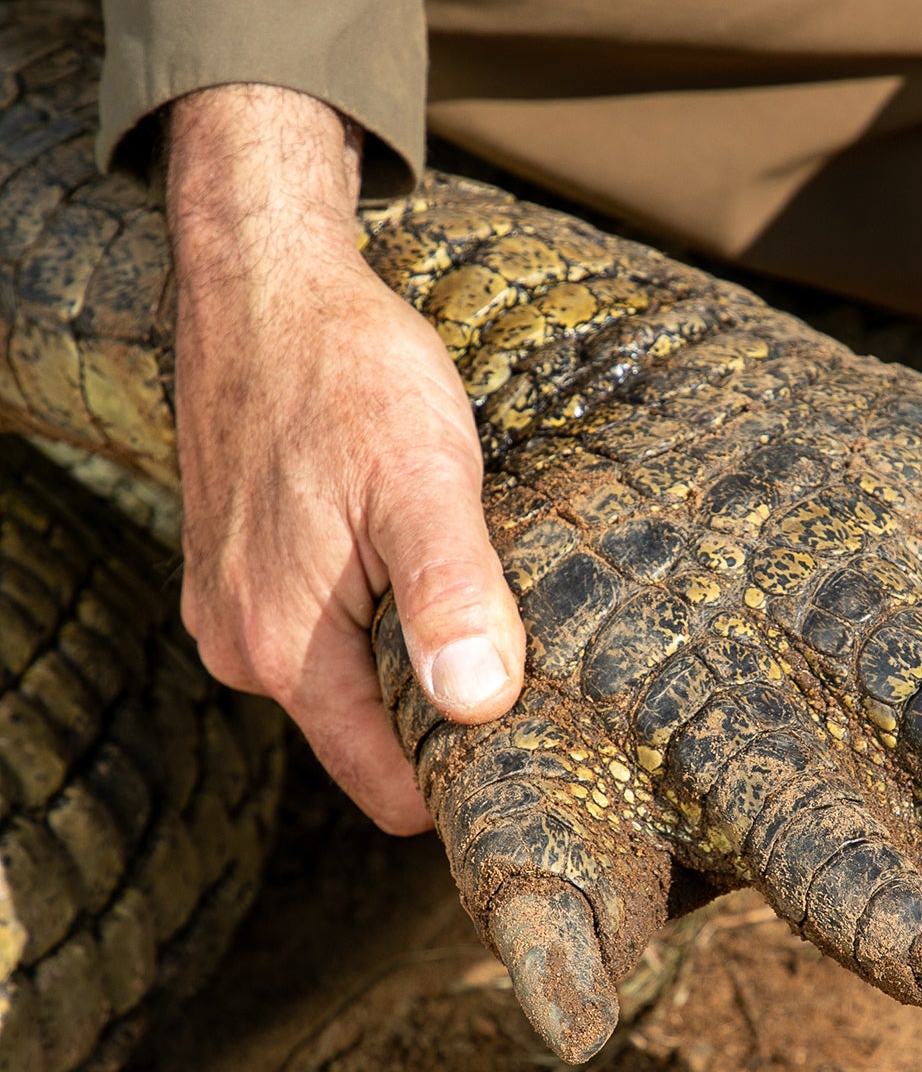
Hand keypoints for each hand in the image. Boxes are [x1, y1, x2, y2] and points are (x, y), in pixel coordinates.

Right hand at [168, 85, 525, 831]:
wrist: (264, 285)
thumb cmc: (348, 372)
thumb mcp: (425, 477)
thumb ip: (449, 594)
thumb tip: (478, 705)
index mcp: (287, 647)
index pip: (388, 786)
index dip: (467, 776)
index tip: (540, 741)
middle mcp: (243, 647)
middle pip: (372, 734)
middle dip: (445, 701)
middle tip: (524, 639)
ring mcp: (231, 610)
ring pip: (348, 678)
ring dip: (410, 646)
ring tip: (469, 577)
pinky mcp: (237, 571)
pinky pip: (320, 627)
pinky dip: (373, 605)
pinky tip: (409, 546)